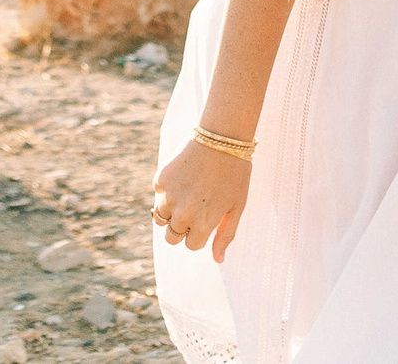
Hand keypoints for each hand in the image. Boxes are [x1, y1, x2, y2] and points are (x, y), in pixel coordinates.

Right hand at [151, 139, 251, 260]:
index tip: (207, 217)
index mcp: (203, 224)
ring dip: (171, 210)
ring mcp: (169, 198)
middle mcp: (183, 215)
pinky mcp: (161, 181)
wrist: (221, 137)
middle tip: (196, 205)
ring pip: (160, 218)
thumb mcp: (237, 206)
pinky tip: (184, 174)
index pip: (190, 245)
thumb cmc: (235, 173)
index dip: (199, 233)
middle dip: (182, 226)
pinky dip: (168, 188)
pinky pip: (159, 194)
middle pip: (172, 236)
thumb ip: (226, 235)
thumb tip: (218, 260)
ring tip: (189, 191)